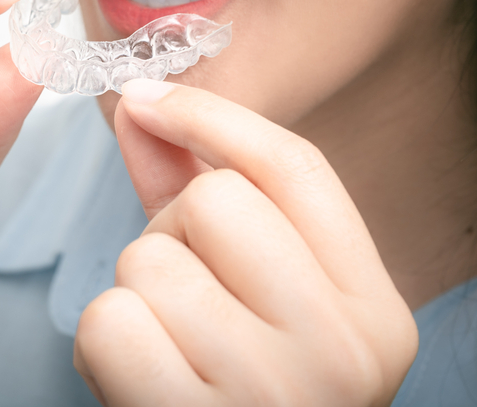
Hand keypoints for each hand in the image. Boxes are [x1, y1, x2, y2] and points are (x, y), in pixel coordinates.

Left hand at [73, 80, 416, 405]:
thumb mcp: (252, 294)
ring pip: (149, 260)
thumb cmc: (237, 390)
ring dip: (135, 296)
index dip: (214, 119)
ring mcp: (274, 394)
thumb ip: (203, 192)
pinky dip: (102, 348)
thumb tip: (142, 105)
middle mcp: (344, 351)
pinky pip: (108, 323)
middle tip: (182, 289)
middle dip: (171, 231)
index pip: (297, 168)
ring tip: (165, 347)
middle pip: (215, 203)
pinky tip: (136, 383)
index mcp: (373, 310)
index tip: (148, 98)